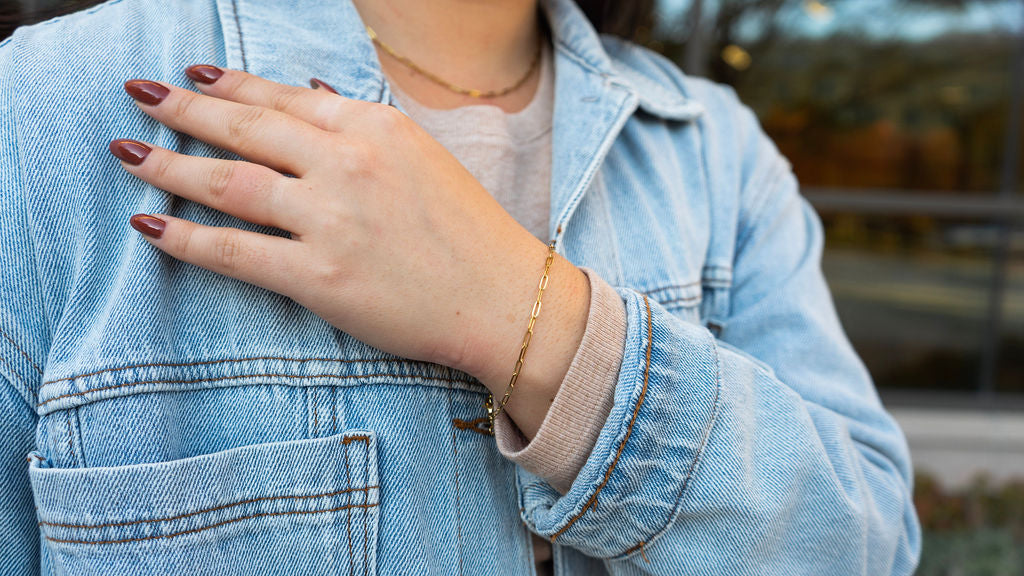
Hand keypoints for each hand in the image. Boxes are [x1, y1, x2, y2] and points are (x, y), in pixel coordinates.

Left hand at [111, 66, 588, 403]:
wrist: (506, 300)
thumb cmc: (472, 232)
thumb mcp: (423, 155)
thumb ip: (362, 123)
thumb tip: (311, 89)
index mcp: (374, 127)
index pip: (283, 97)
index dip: (229, 85)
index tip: (190, 78)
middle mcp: (347, 163)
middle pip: (244, 129)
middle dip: (183, 110)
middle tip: (135, 97)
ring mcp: (331, 219)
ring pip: (229, 183)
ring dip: (169, 165)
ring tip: (127, 152)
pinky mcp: (320, 278)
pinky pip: (235, 251)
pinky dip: (186, 238)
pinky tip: (149, 225)